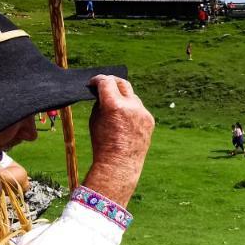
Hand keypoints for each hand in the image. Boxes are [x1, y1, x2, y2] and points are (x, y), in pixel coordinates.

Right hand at [81, 75, 154, 204]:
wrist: (119, 164)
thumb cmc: (102, 143)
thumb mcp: (95, 119)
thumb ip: (100, 102)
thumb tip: (104, 93)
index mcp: (114, 105)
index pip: (106, 82)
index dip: (98, 80)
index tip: (93, 82)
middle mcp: (131, 106)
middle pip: (123, 83)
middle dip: (112, 82)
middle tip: (105, 84)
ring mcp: (143, 112)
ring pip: (132, 96)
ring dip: (123, 97)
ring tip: (114, 104)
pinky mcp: (150, 120)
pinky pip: (139, 109)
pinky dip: (131, 110)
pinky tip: (124, 118)